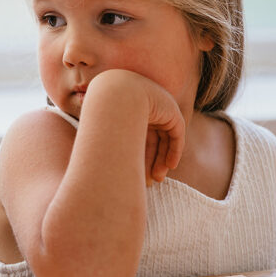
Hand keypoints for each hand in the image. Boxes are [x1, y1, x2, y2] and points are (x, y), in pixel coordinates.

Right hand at [91, 69, 184, 184]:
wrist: (116, 96)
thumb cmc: (104, 116)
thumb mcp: (106, 133)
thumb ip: (109, 144)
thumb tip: (100, 165)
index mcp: (129, 108)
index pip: (137, 135)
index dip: (138, 155)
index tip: (136, 174)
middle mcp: (145, 106)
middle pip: (152, 139)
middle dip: (151, 160)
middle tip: (149, 180)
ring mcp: (159, 108)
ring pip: (164, 138)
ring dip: (162, 159)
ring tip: (158, 178)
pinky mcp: (171, 112)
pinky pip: (176, 134)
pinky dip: (174, 150)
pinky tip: (170, 166)